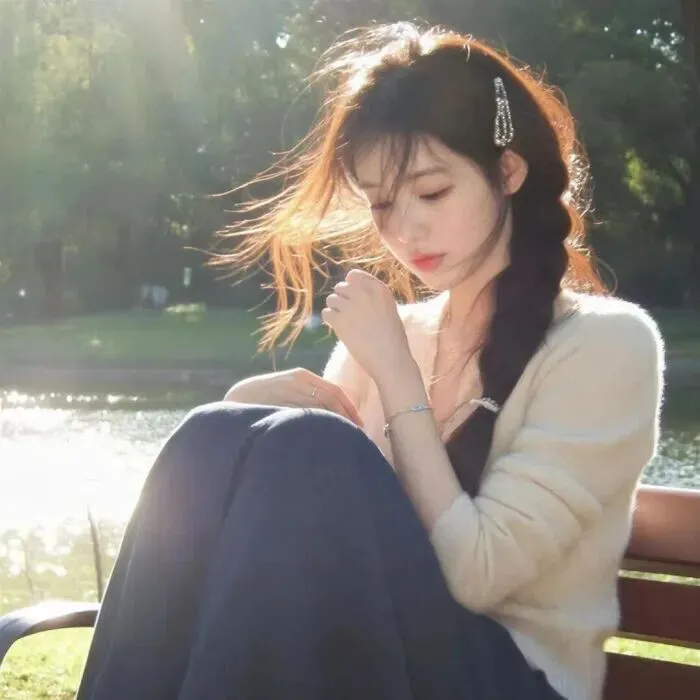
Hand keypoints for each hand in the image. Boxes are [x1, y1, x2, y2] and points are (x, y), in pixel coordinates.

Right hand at [224, 368, 362, 426]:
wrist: (239, 397)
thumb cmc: (268, 398)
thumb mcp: (290, 392)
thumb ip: (309, 398)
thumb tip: (334, 415)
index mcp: (304, 376)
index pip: (335, 390)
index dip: (350, 407)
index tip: (360, 424)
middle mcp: (299, 380)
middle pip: (331, 397)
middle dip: (347, 415)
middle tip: (358, 433)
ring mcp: (289, 390)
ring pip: (320, 406)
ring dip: (335, 421)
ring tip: (346, 436)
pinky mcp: (280, 402)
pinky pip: (304, 414)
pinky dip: (317, 423)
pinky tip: (324, 434)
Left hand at [322, 269, 413, 382]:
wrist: (389, 358)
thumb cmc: (393, 338)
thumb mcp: (389, 309)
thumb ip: (373, 298)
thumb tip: (353, 291)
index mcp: (379, 289)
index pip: (354, 275)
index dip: (351, 286)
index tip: (353, 297)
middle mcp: (363, 293)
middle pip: (341, 287)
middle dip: (342, 299)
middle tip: (348, 314)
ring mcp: (350, 305)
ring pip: (331, 299)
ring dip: (335, 309)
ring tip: (345, 322)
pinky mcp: (339, 320)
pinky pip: (326, 313)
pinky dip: (330, 320)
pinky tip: (340, 328)